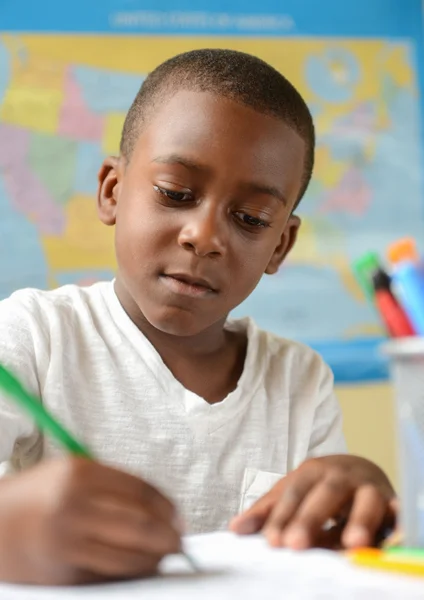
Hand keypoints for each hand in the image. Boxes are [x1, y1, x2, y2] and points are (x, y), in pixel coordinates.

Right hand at [0, 458, 181, 584]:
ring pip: (129, 557)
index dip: (167, 505)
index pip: (141, 490)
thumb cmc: (36, 496)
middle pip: (141, 525)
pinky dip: (129, 573)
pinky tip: (137, 566)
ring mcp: (67, 543)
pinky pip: (108, 575)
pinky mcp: (62, 574)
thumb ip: (111, 483)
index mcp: (80, 474)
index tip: (176, 514)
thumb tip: (159, 506)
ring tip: (163, 555)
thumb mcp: (69, 472)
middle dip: (169, 536)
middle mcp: (75, 507)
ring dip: (154, 559)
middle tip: (179, 540)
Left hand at [230, 455, 395, 549]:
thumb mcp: (292, 492)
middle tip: (295, 544)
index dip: (282, 516)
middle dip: (311, 518)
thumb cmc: (319, 486)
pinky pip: (397, 512)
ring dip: (359, 520)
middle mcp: (340, 475)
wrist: (358, 468)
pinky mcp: (391, 500)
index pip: (293, 493)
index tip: (272, 541)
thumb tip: (235, 529)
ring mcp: (368, 486)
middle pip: (326, 493)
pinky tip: (393, 539)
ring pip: (366, 500)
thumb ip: (267, 511)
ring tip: (352, 544)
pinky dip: (398, 523)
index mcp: (311, 471)